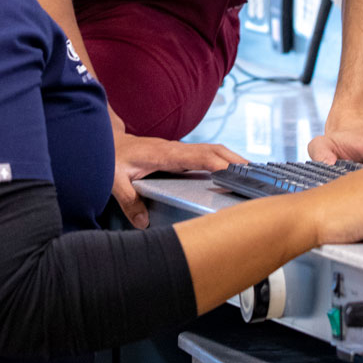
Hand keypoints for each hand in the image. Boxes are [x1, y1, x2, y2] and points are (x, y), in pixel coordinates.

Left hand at [111, 132, 246, 228]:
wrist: (105, 139)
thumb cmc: (110, 157)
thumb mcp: (114, 180)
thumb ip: (129, 201)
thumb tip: (144, 223)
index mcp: (165, 153)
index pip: (199, 156)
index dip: (219, 163)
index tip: (238, 173)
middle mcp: (175, 148)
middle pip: (213, 149)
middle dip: (236, 160)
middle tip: (257, 174)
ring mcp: (178, 149)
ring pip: (212, 150)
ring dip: (232, 158)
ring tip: (252, 174)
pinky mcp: (177, 153)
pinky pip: (204, 155)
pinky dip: (221, 160)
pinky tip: (229, 172)